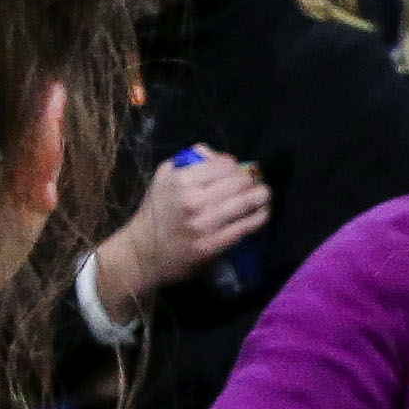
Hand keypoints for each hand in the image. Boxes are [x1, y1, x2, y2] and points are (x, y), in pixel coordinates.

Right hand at [90, 155, 271, 315]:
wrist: (144, 253)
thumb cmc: (156, 212)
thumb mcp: (164, 177)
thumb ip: (189, 160)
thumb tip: (218, 156)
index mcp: (181, 180)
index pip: (224, 164)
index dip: (233, 166)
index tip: (234, 171)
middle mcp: (193, 200)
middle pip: (240, 181)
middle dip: (250, 180)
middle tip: (254, 183)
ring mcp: (204, 224)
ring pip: (246, 202)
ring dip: (261, 196)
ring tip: (264, 195)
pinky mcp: (212, 246)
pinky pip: (244, 227)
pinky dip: (259, 217)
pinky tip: (262, 213)